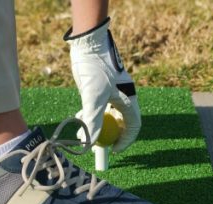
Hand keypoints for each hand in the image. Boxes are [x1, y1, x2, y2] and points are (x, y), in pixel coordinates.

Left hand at [65, 17, 140, 152]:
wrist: (87, 43)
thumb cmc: (95, 67)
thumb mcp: (93, 96)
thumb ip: (93, 120)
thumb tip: (91, 143)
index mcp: (129, 98)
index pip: (133, 125)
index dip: (126, 140)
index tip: (114, 151)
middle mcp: (123, 96)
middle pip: (120, 123)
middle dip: (108, 136)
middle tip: (95, 147)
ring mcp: (111, 92)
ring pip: (107, 116)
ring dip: (96, 125)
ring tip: (81, 130)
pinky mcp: (100, 88)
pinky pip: (98, 108)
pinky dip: (90, 115)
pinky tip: (79, 116)